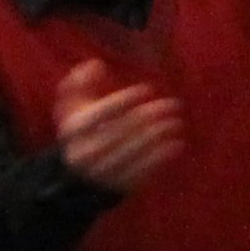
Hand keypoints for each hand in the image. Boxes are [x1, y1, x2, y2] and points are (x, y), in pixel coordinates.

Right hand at [49, 60, 191, 197]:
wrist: (80, 174)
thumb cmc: (84, 130)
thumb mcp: (73, 106)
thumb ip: (78, 83)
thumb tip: (94, 64)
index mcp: (73, 131)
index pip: (97, 115)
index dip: (122, 101)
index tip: (146, 89)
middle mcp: (85, 153)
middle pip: (118, 133)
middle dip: (147, 117)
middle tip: (171, 104)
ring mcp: (102, 172)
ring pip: (131, 153)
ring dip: (157, 136)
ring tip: (176, 122)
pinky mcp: (118, 185)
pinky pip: (140, 172)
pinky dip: (159, 158)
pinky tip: (176, 144)